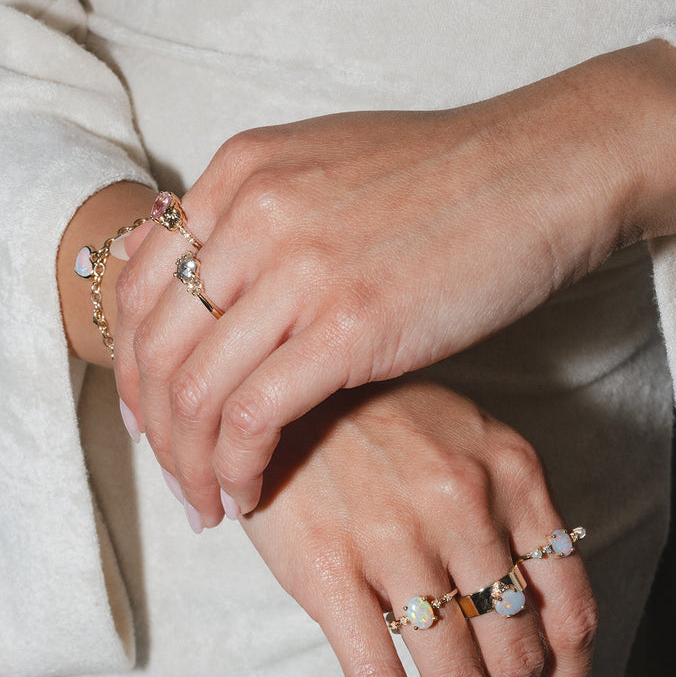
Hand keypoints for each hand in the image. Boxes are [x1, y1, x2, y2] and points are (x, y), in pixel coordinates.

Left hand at [113, 40, 675, 518]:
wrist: (543, 172)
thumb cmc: (449, 183)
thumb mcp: (330, 177)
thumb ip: (262, 223)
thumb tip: (218, 290)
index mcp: (240, 173)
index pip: (137, 287)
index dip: (131, 370)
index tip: (151, 423)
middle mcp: (252, 213)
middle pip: (155, 348)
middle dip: (155, 434)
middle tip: (177, 482)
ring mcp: (298, 267)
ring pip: (194, 392)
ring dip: (192, 464)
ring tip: (209, 504)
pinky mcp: (349, 324)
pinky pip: (254, 417)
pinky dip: (238, 468)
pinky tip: (250, 494)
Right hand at [229, 382, 596, 676]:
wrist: (282, 394)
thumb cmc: (378, 423)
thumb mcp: (466, 440)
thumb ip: (510, 512)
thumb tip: (534, 608)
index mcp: (513, 475)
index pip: (569, 606)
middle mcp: (467, 509)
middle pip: (519, 654)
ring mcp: (399, 541)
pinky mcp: (331, 573)